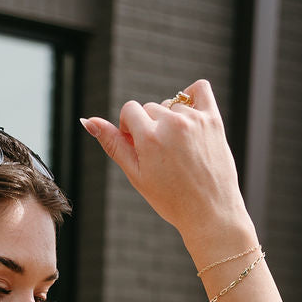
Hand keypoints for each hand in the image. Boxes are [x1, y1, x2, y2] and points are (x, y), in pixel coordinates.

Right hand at [81, 81, 250, 252]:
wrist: (209, 213)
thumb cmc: (170, 199)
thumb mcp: (136, 175)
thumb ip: (113, 144)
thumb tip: (87, 121)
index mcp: (149, 138)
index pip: (129, 110)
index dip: (130, 128)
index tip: (138, 146)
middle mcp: (172, 124)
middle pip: (150, 107)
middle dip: (150, 126)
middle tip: (161, 156)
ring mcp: (195, 120)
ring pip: (172, 103)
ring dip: (172, 119)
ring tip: (180, 149)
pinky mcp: (213, 119)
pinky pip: (200, 89)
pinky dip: (192, 97)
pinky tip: (190, 116)